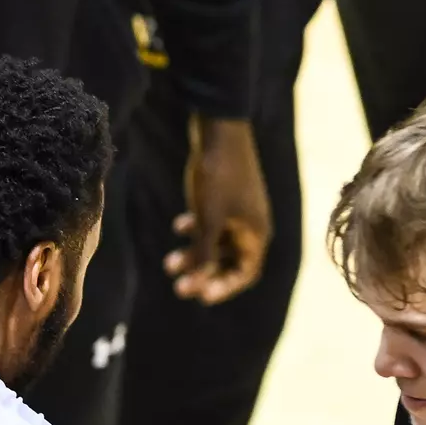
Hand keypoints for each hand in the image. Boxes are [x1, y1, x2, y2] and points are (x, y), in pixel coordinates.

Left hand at [166, 115, 270, 304]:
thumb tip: (200, 282)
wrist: (217, 127)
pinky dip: (196, 229)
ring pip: (217, 242)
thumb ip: (204, 252)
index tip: (200, 296)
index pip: (246, 272)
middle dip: (204, 274)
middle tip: (178, 285)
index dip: (224, 287)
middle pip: (230, 261)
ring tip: (168, 262)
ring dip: (195, 254)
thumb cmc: (217, 174)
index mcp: (256, 232)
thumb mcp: (207, 218)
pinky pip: (213, 222)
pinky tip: (178, 225)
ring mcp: (239, 208)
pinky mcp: (226, 195)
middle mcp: (251, 223)